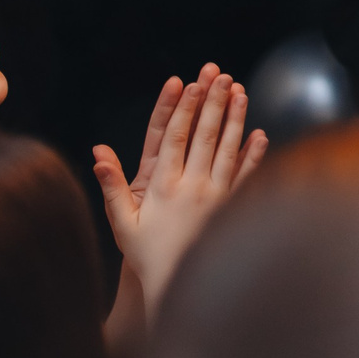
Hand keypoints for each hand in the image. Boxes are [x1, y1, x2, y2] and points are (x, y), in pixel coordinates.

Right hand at [91, 63, 268, 316]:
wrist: (176, 284)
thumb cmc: (145, 254)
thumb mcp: (122, 222)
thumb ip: (112, 187)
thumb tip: (98, 154)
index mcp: (163, 186)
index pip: (175, 138)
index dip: (184, 109)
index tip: (191, 83)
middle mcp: (192, 187)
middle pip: (205, 136)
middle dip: (213, 101)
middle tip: (220, 74)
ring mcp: (216, 196)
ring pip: (228, 149)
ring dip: (235, 118)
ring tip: (240, 90)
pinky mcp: (231, 207)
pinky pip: (246, 176)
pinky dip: (254, 154)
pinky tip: (260, 133)